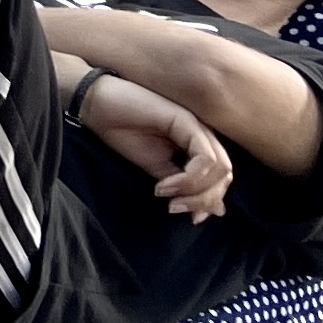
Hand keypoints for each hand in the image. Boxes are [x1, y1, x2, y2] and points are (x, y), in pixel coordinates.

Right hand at [79, 74, 233, 221]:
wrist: (97, 104)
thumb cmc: (123, 130)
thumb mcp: (155, 166)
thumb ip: (183, 184)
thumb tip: (213, 211)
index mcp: (198, 144)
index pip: (221, 178)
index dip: (210, 202)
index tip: (190, 218)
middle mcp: (203, 135)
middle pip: (225, 175)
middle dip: (204, 201)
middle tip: (176, 209)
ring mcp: (197, 126)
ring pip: (220, 169)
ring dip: (195, 192)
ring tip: (168, 196)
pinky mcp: (187, 121)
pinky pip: (204, 158)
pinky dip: (188, 178)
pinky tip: (163, 184)